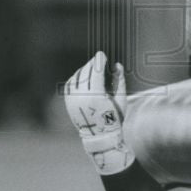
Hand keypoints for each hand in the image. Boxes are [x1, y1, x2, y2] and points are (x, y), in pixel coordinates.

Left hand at [63, 51, 132, 174]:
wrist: (100, 137)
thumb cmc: (114, 118)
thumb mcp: (121, 100)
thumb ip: (119, 81)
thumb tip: (117, 65)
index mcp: (96, 96)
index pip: (96, 73)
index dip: (99, 61)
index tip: (101, 54)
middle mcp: (82, 98)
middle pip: (86, 73)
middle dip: (92, 64)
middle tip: (98, 59)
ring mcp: (73, 101)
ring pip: (77, 78)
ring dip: (84, 69)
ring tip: (91, 66)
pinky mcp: (69, 103)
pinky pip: (70, 85)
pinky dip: (76, 77)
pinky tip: (82, 75)